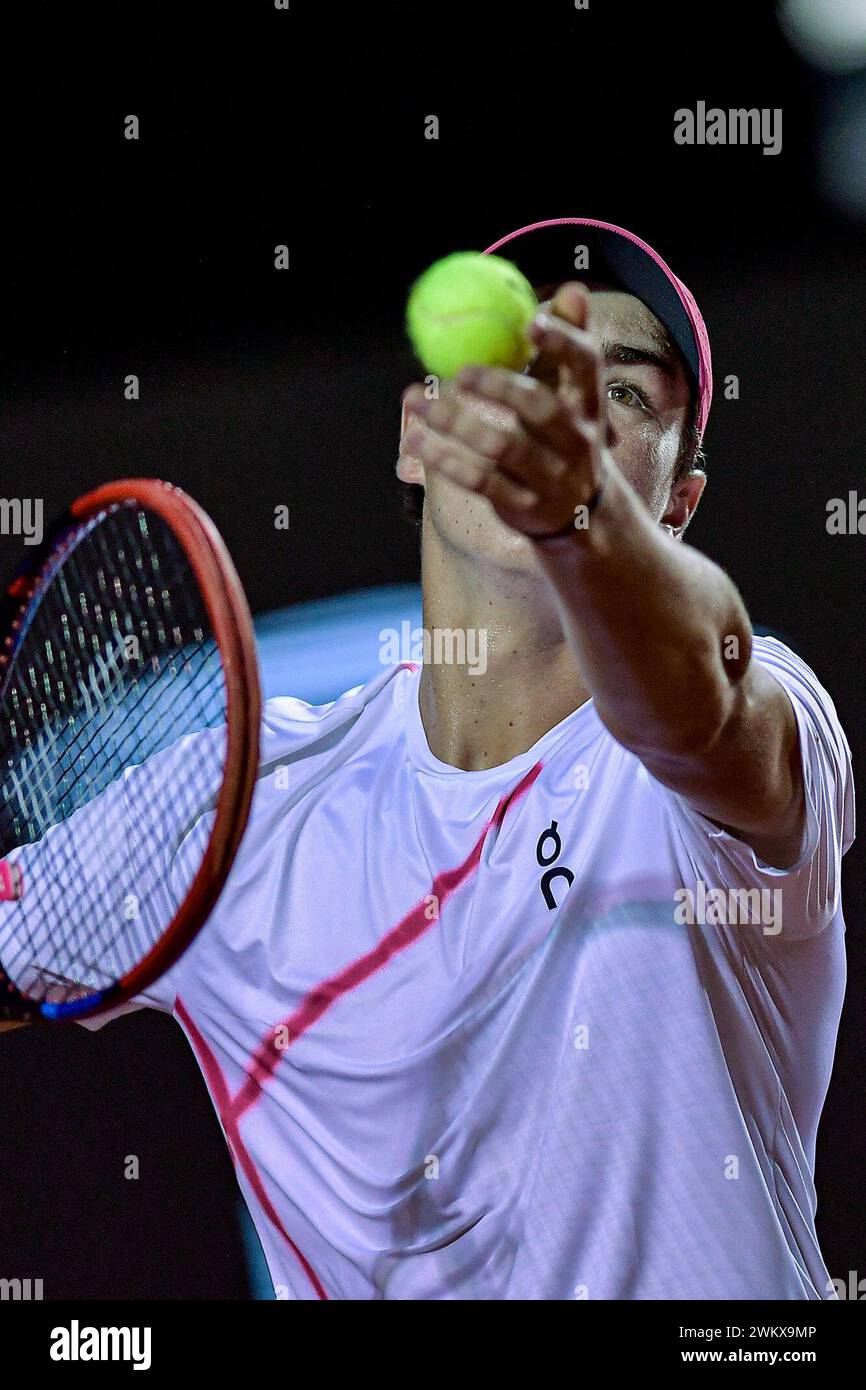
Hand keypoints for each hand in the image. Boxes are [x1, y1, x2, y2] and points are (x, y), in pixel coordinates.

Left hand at [402, 283, 609, 538]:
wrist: (579, 512)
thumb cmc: (565, 435)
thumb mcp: (572, 394)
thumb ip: (565, 345)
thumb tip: (572, 288)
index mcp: (589, 403)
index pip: (586, 366)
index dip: (562, 344)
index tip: (531, 323)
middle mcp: (576, 440)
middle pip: (541, 409)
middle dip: (500, 387)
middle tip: (460, 372)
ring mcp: (551, 477)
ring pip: (500, 447)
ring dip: (453, 422)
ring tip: (414, 400)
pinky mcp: (523, 505)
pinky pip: (479, 480)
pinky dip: (444, 459)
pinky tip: (416, 440)